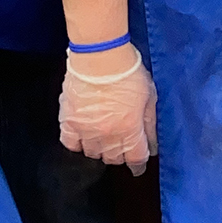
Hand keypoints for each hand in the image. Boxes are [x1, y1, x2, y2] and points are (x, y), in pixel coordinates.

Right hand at [58, 43, 157, 173]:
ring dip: (100, 150)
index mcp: (129, 129)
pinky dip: (77, 144)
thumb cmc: (129, 72)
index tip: (138, 166)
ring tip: (104, 139)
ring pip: (93, 154)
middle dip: (120, 155)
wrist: (100, 56)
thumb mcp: (150, 96)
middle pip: (113, 158)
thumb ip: (150, 123)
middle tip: (122, 145)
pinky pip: (70, 143)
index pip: (135, 158)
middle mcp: (107, 134)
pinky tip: (84, 137)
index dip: (138, 164)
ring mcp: (86, 129)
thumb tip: (152, 145)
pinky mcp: (69, 120)